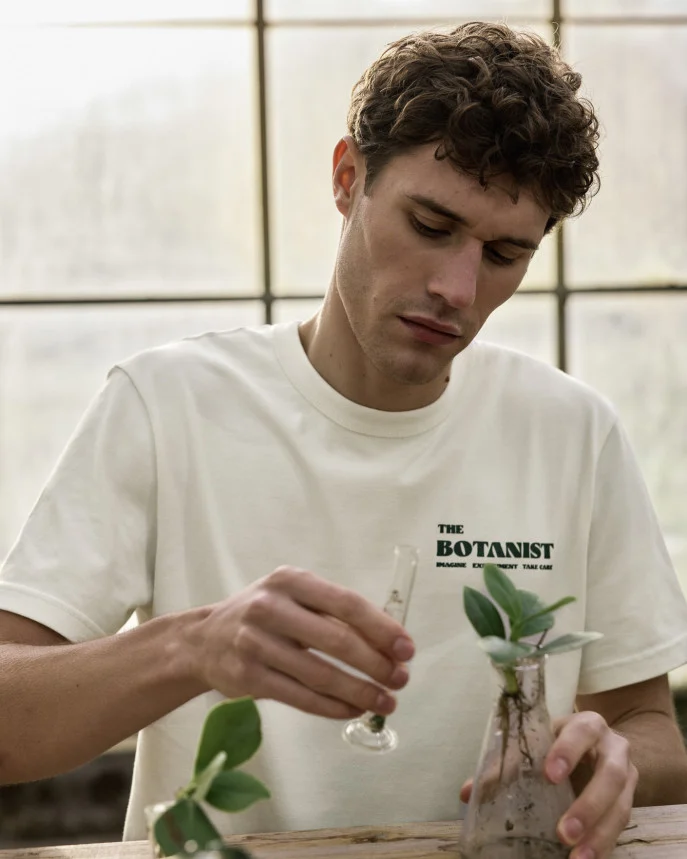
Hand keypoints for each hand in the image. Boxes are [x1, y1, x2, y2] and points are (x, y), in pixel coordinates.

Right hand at [189, 566, 414, 719]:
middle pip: (336, 639)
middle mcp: (271, 607)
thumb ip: (333, 612)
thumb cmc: (263, 616)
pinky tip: (352, 710)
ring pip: (320, 674)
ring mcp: (255, 642)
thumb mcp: (293, 596)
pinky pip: (300, 697)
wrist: (203, 640)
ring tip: (385, 702)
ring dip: (360, 692)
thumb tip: (389, 641)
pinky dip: (332, 707)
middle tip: (400, 679)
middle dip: (376, 663)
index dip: (381, 628)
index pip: (346, 603)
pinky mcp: (246, 677)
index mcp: (290, 580)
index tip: (406, 648)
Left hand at [459, 710, 636, 858]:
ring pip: (622, 806)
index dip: (568, 750)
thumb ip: (507, 765)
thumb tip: (468, 793)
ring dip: (599, 834)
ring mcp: (627, 776)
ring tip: (576, 858)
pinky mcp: (630, 802)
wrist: (597, 749)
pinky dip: (604, 845)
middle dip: (588, 804)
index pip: (582, 731)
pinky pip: (622, 826)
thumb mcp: (537, 747)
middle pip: (611, 774)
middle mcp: (613, 748)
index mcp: (587, 725)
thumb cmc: (558, 745)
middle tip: (563, 832)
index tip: (549, 775)